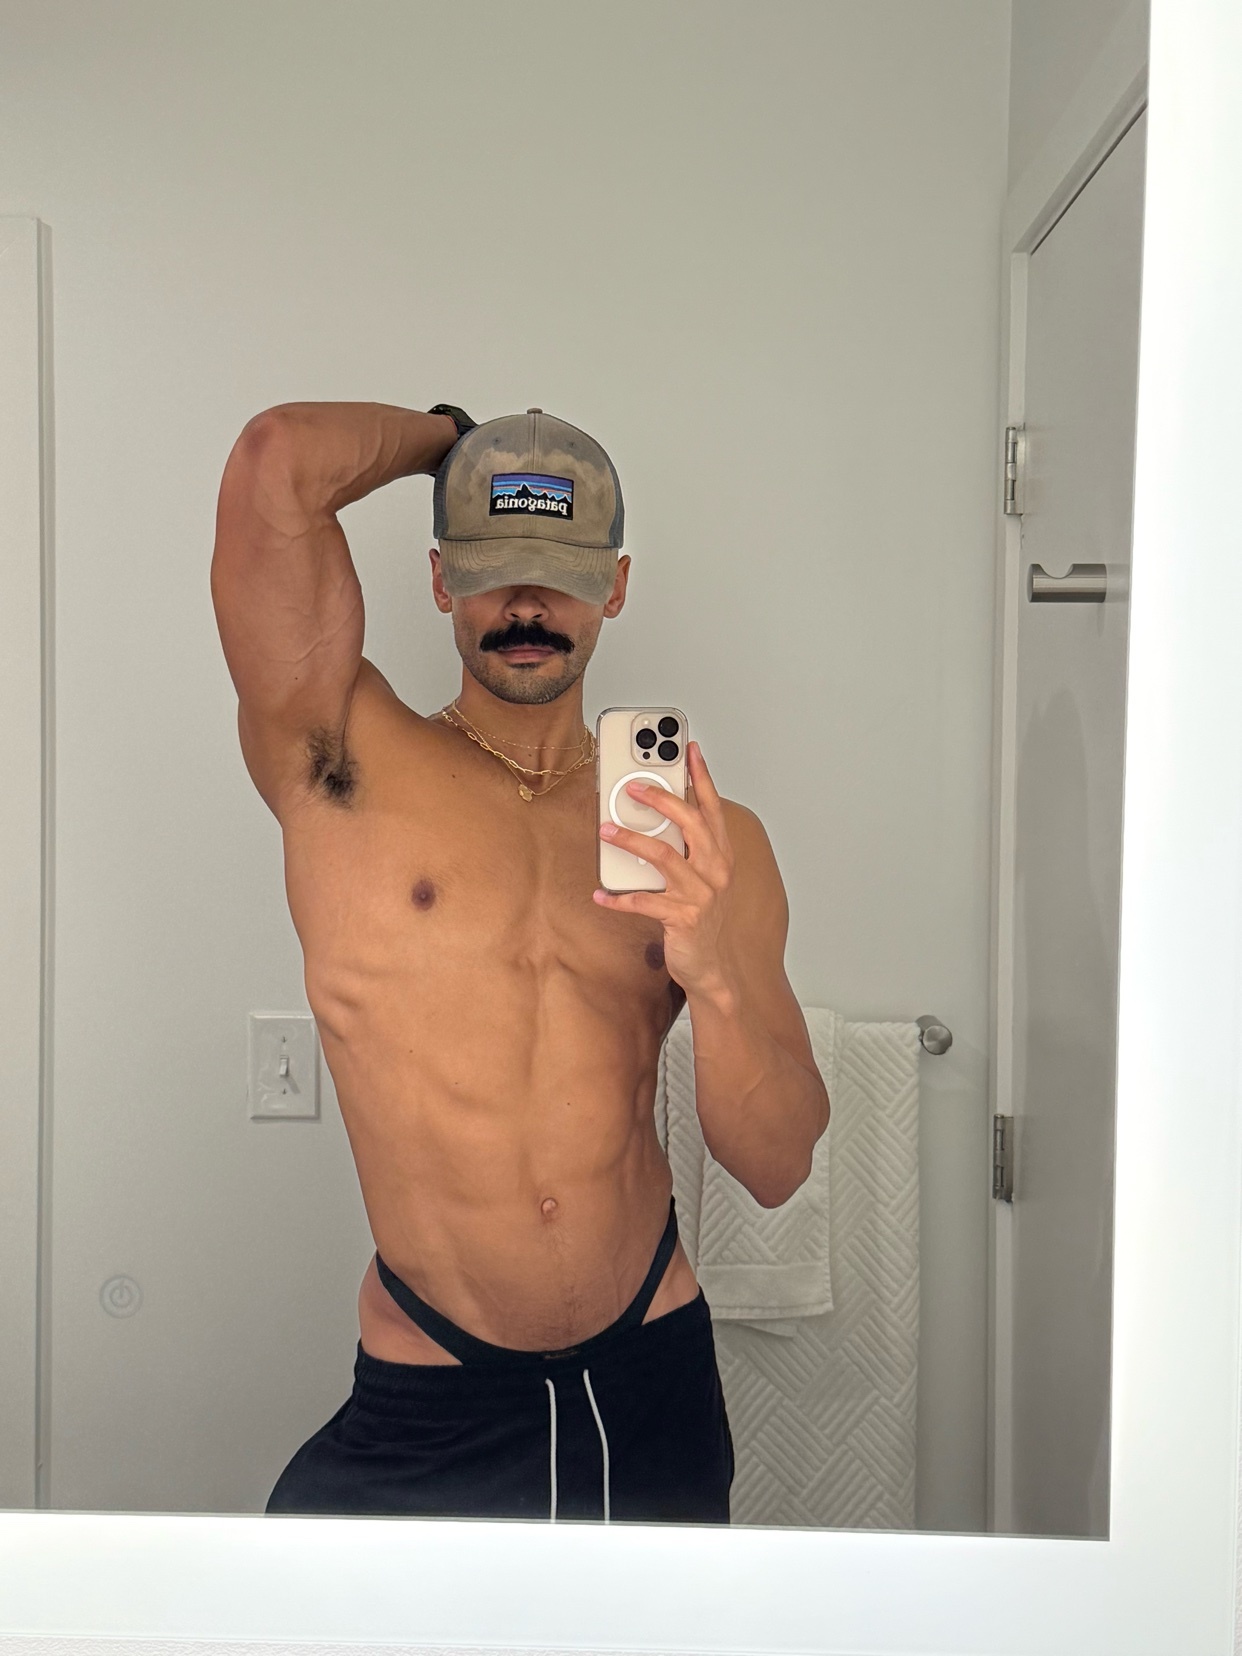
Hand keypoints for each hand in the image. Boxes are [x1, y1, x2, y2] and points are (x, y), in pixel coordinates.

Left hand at [593, 741, 735, 993]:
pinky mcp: (682, 918)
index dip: (701, 776)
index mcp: (720, 856)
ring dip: (630, 840)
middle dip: (661, 799)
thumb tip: (650, 817)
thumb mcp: (700, 878)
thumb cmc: (700, 917)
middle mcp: (715, 871)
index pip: (712, 807)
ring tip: (605, 830)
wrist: (710, 967)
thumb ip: (683, 848)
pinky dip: (618, 897)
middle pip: (690, 823)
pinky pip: (643, 902)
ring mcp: (700, 895)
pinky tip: (600, 893)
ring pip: (664, 856)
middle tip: (633, 787)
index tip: (688, 748)